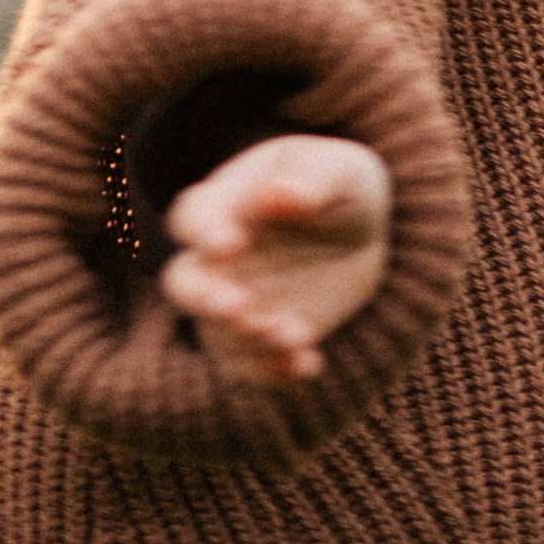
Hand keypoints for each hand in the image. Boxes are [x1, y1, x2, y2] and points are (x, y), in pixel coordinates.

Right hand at [158, 135, 392, 387]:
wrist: (360, 236)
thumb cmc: (339, 186)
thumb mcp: (339, 171)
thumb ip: (311, 179)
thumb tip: (278, 196)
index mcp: (227, 204)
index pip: (194, 216)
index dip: (203, 232)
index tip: (230, 243)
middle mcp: (218, 260)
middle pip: (184, 283)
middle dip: (204, 299)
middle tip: (238, 306)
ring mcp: (236, 302)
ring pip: (216, 333)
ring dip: (245, 342)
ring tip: (289, 336)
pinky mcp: (261, 337)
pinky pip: (253, 365)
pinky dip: (275, 372)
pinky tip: (309, 364)